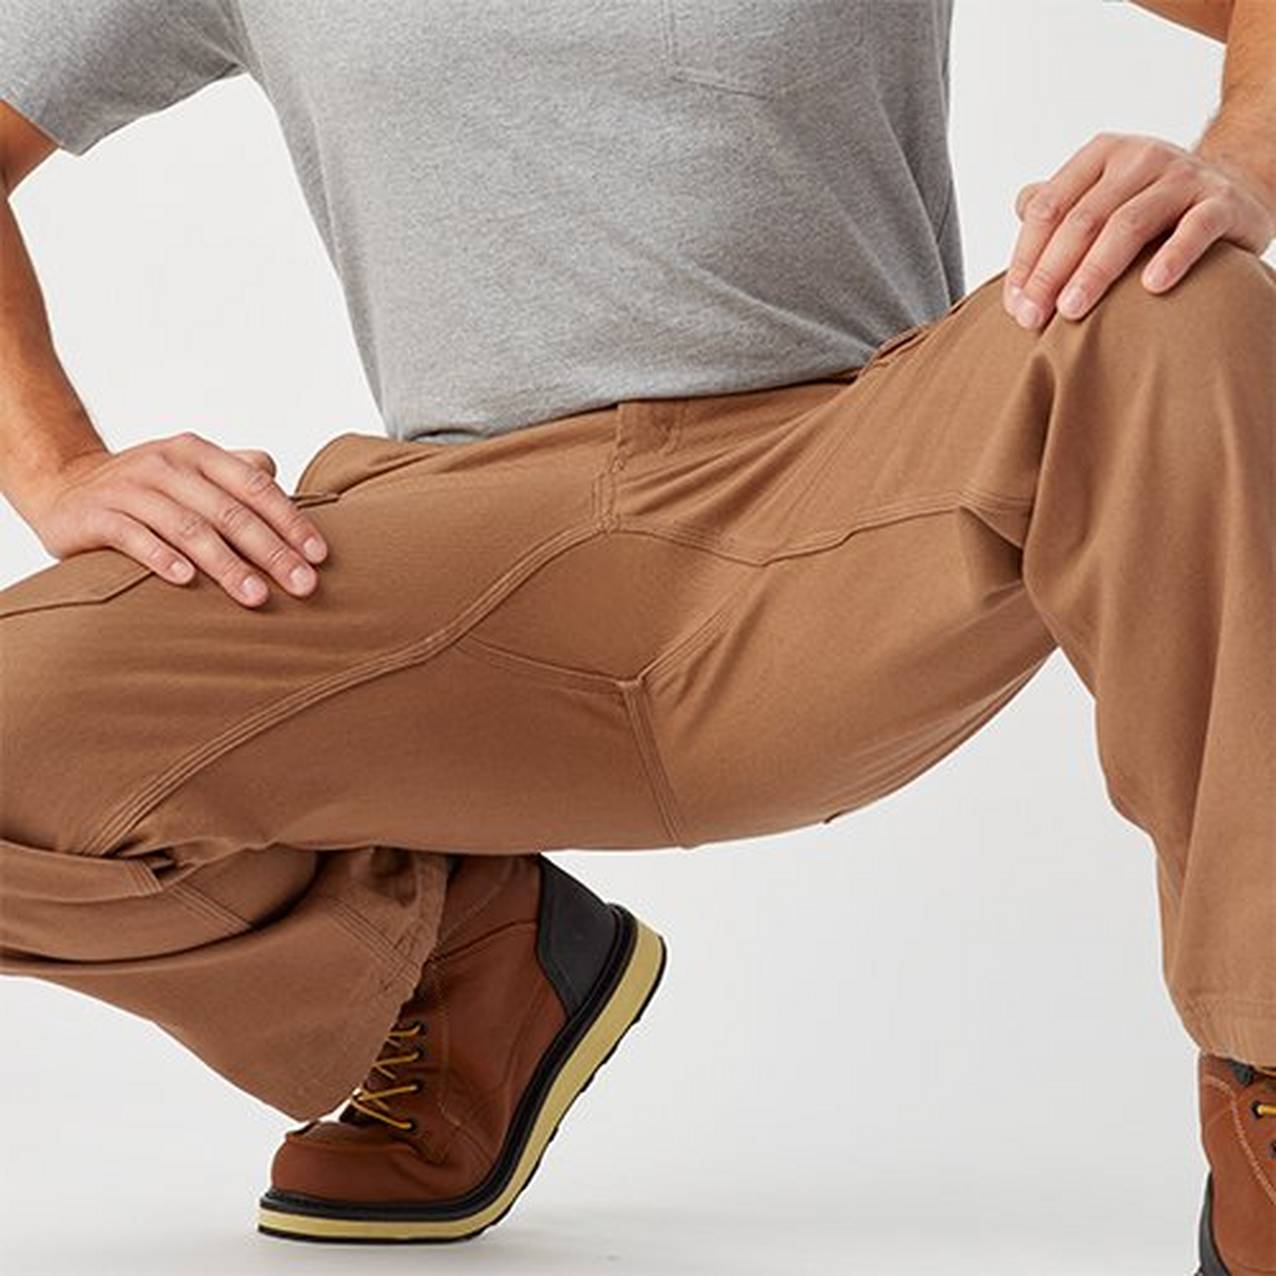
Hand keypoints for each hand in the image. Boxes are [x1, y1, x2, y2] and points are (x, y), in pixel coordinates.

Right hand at [22, 431, 328, 607]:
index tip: (319, 557)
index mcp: (199, 454)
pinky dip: (161, 558)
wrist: (62, 483)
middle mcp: (167, 465)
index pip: (256, 487)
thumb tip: (283, 479)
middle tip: (303, 586)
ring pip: (188, 528)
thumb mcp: (193, 471)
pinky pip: (134, 537)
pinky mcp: (96, 515)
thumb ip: (239, 473)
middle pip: (231, 512)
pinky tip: (186, 581)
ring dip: (227, 564)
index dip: (291, 522)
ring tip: (256, 596)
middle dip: (271, 552)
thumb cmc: (147, 488)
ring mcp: (130, 488)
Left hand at [1002, 130, 1275, 328]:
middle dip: (1051, 272)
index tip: (1015, 306)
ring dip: (1095, 271)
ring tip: (1072, 311)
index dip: (1026, 258)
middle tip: (1032, 318)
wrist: (1235, 189)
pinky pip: (1195, 229)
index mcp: (1102, 156)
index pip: (1049, 207)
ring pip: (1129, 224)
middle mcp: (1140, 158)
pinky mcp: (1223, 202)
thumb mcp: (1104, 194)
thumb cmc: (1153, 205)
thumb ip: (1063, 203)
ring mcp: (1184, 177)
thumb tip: (1020, 205)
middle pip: (1082, 219)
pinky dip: (1173, 256)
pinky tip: (1152, 287)